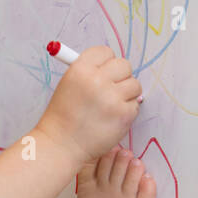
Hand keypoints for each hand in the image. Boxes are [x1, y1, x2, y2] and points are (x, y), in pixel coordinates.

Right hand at [34, 46, 141, 168]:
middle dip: (120, 77)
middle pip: (124, 65)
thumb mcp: (68, 85)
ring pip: (134, 84)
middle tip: (110, 90)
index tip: (103, 74)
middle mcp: (97, 80)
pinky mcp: (123, 114)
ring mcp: (112, 98)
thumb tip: (111, 64)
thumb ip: (88, 71)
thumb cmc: (63, 117)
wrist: (61, 145)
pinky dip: (127, 111)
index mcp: (80, 69)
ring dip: (126, 94)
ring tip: (110, 106)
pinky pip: (135, 104)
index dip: (105, 63)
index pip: (105, 52)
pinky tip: (112, 118)